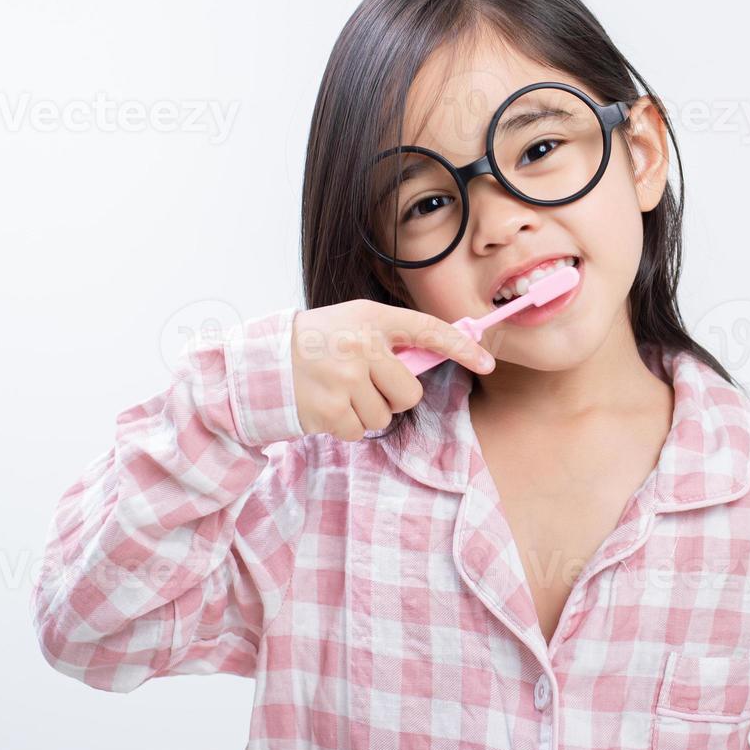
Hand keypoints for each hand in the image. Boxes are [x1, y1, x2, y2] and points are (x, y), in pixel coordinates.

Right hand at [290, 300, 494, 440]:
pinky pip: (359, 432)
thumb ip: (391, 340)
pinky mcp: (329, 409)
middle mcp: (361, 346)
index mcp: (372, 318)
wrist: (261, 358)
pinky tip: (328, 406)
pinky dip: (345, 425)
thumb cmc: (317, 341)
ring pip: (384, 416)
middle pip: (409, 392)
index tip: (487, 362)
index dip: (462, 347)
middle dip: (393, 397)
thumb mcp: (354, 324)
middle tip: (367, 385)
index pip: (428, 330)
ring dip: (366, 412)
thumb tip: (430, 361)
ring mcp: (345, 379)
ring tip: (340, 392)